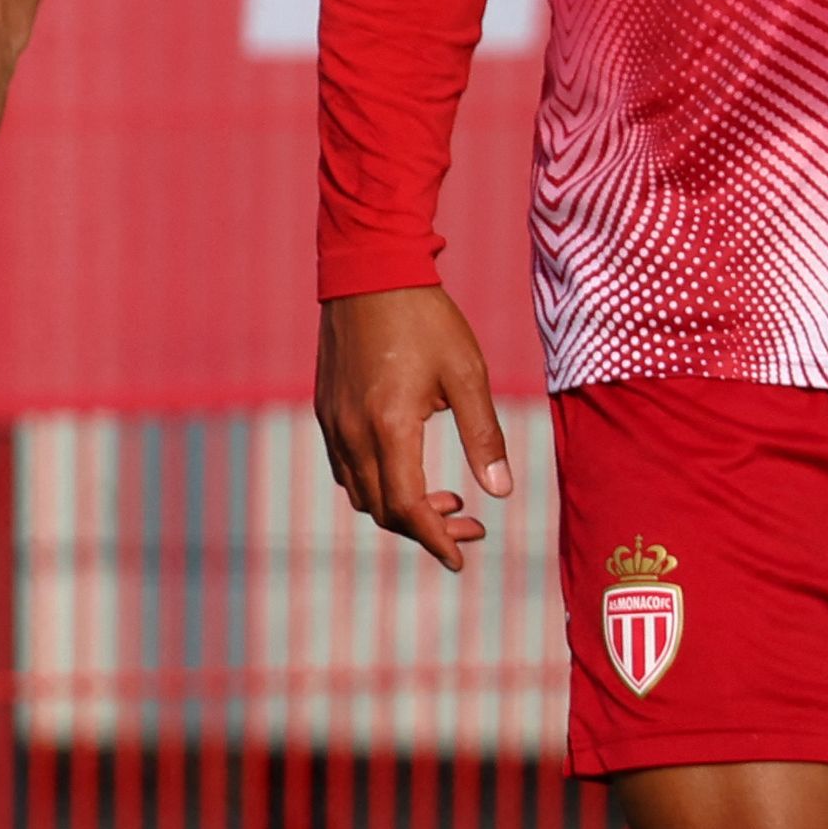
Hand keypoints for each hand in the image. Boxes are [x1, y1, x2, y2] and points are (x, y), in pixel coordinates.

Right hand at [316, 285, 512, 574]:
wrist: (369, 272)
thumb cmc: (425, 319)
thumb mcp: (467, 374)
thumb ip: (484, 435)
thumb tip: (500, 491)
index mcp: (388, 425)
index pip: (406, 506)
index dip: (435, 539)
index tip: (461, 557)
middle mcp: (351, 430)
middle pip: (380, 508)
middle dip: (424, 528)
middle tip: (470, 523)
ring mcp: (333, 419)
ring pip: (359, 491)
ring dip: (399, 507)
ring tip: (446, 496)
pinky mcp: (327, 407)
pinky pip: (344, 465)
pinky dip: (376, 483)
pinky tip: (407, 466)